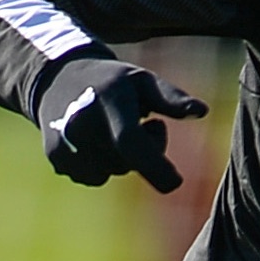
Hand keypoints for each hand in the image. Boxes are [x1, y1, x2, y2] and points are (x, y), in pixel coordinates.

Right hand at [32, 55, 207, 191]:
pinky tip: (92, 140)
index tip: (176, 182)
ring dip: (120, 159)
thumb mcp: (143, 81)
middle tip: (141, 123)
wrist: (58, 78)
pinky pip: (94, 177)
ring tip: (110, 129)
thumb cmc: (112, 81)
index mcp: (107, 99)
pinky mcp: (56, 158)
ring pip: (111, 172)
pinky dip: (100, 165)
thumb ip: (171, 98)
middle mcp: (80, 121)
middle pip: (128, 162)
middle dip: (144, 152)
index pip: (129, 140)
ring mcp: (65, 142)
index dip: (154, 165)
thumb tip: (203, 111)